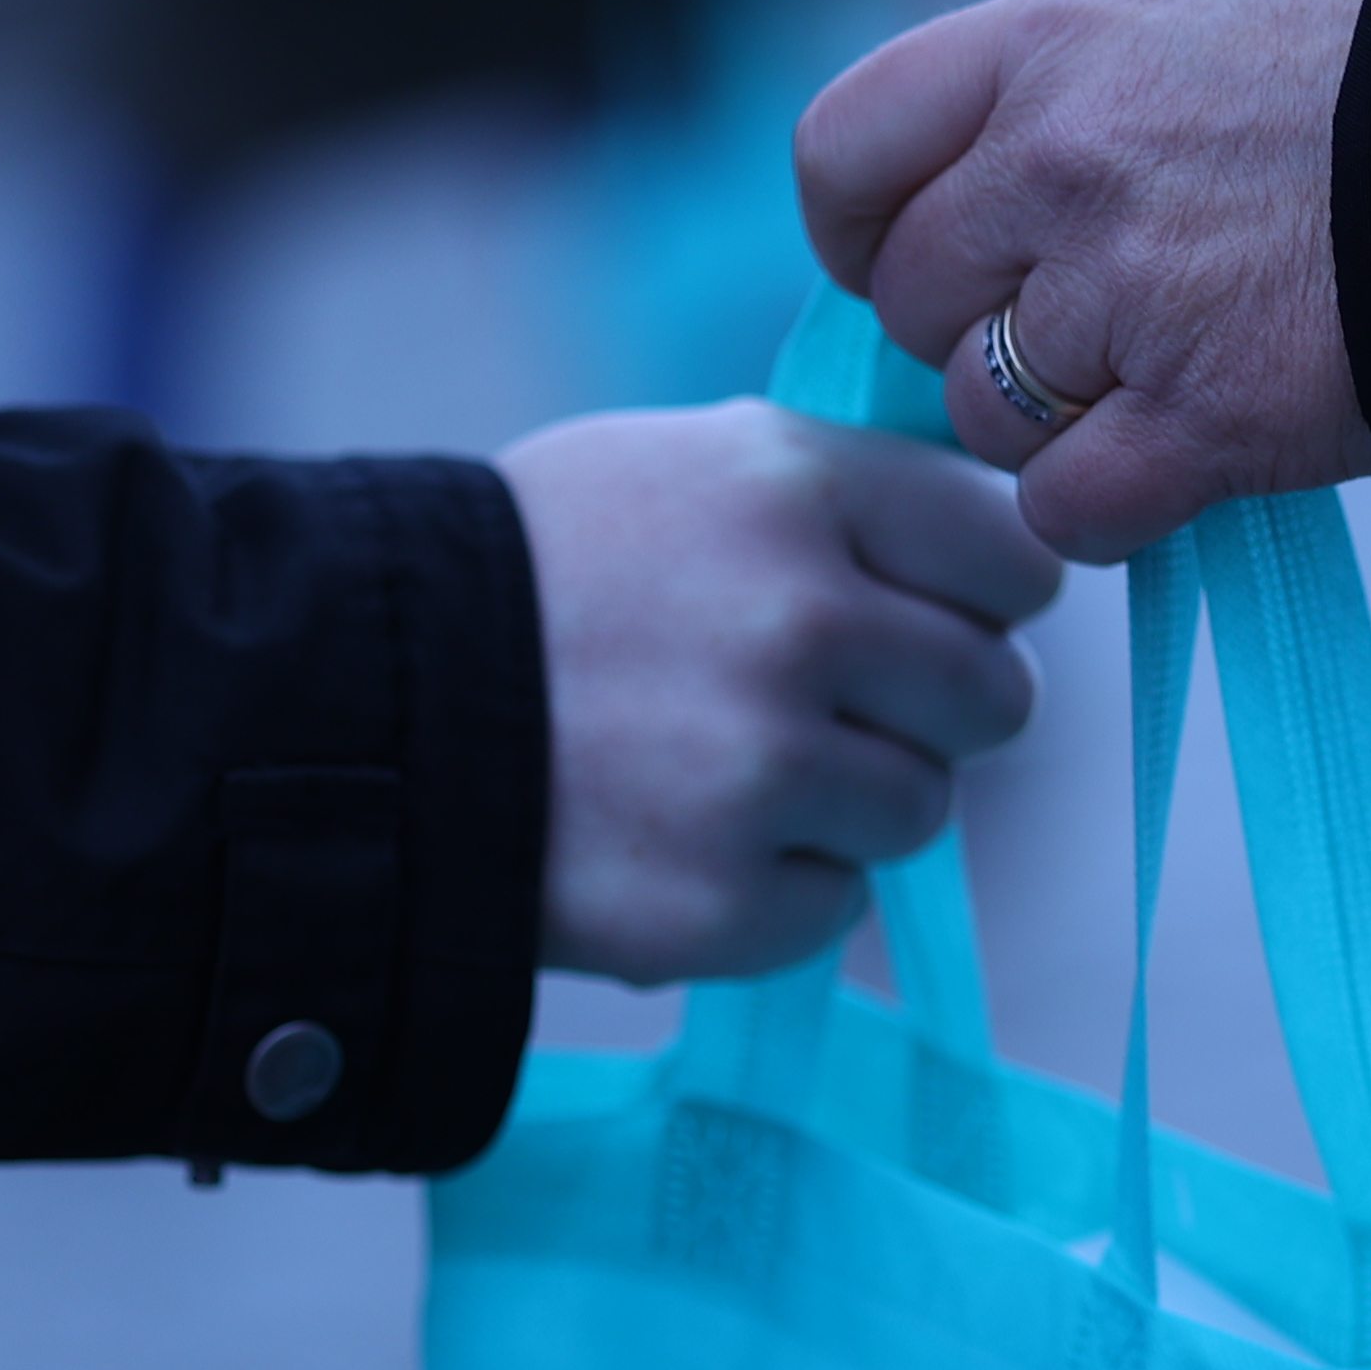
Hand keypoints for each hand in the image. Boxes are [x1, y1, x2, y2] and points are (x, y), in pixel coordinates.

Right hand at [506, 402, 1059, 984]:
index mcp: (798, 486)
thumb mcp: (684, 466)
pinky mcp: (725, 901)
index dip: (982, 599)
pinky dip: (774, 887)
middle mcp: (800, 620)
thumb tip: (1007, 562)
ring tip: (723, 768)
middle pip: (993, 697)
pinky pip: (835, 904)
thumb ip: (846, 498)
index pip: (1015, 558)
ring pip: (919, 808)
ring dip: (848, 803)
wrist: (355, 706)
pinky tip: (678, 835)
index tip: (930, 616)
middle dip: (929, 712)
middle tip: (826, 708)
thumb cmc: (539, 572)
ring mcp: (765, 770)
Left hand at [794, 0, 1370, 563]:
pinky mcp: (1199, 417)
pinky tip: (1181, 460)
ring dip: (1053, 421)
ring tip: (1167, 371)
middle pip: (911, 301)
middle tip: (1091, 326)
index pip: (844, 150)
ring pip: (983, 413)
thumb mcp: (1183, 22)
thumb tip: (940, 220)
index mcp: (1049, 43)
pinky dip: (1109, 506)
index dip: (858, 231)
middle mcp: (1062, 159)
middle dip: (977, 331)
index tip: (906, 262)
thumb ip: (1049, 100)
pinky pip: (1064, 506)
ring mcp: (1127, 292)